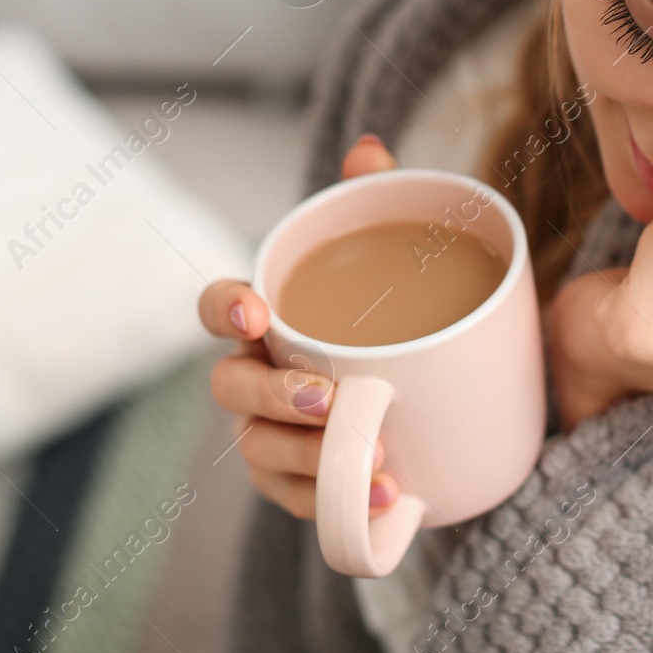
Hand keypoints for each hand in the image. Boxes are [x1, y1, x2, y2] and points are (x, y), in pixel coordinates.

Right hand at [201, 133, 401, 519]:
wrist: (434, 395)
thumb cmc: (389, 313)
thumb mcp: (393, 254)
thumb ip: (376, 199)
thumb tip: (368, 150)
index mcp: (268, 318)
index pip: (218, 306)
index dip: (224, 308)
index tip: (257, 311)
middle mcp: (254, 376)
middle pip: (231, 387)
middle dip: (272, 396)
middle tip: (329, 400)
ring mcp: (268, 434)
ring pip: (259, 450)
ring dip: (309, 459)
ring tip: (376, 461)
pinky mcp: (296, 484)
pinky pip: (297, 500)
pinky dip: (338, 502)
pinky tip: (391, 499)